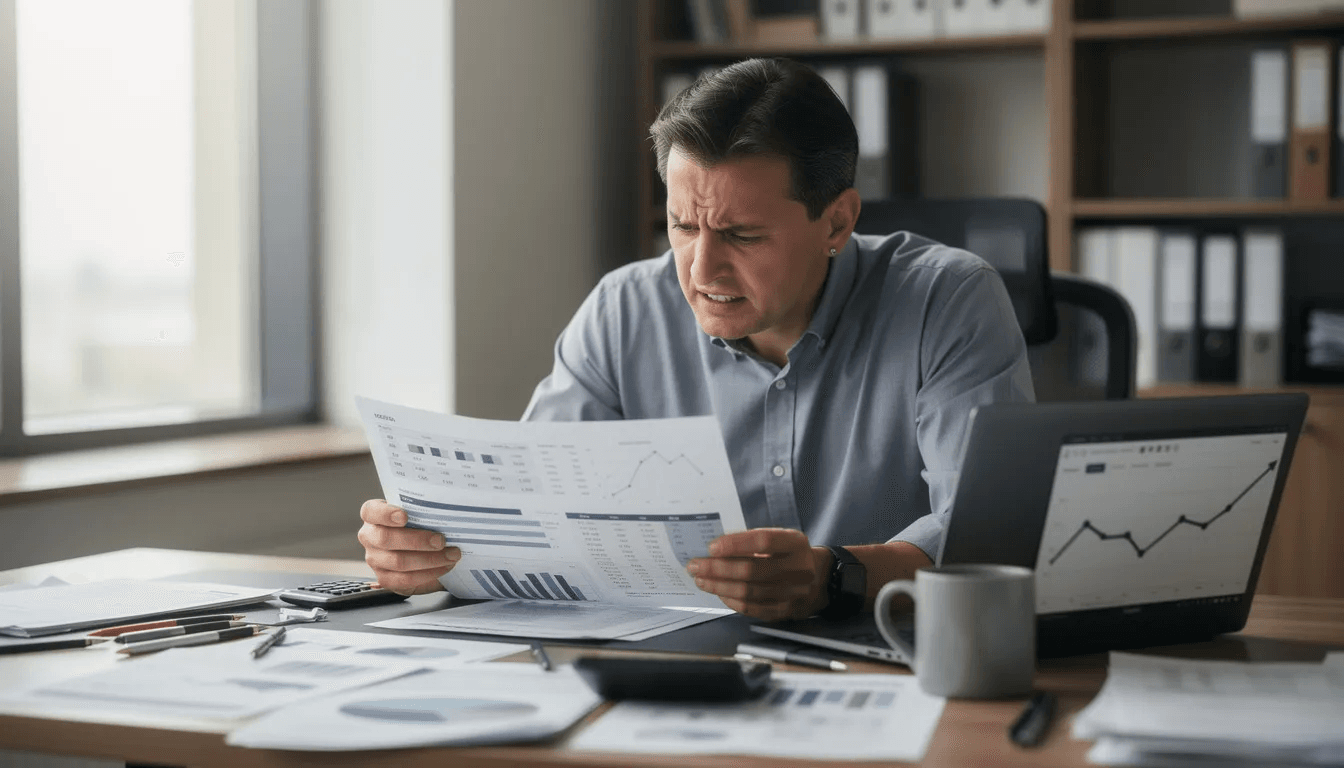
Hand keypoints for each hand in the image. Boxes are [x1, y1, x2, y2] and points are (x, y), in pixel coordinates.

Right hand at [357, 499, 456, 594]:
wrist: (424, 551)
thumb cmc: (420, 525)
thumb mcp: (419, 513)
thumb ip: (424, 510)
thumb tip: (446, 511)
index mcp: (373, 515)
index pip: (370, 511)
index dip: (385, 514)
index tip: (404, 516)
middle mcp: (369, 537)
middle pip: (386, 539)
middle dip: (417, 540)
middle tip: (441, 540)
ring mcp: (375, 559)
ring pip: (398, 561)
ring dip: (430, 559)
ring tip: (451, 555)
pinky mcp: (385, 578)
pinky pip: (405, 579)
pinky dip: (429, 573)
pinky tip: (445, 566)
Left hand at [686, 528, 827, 620]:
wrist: (820, 580)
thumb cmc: (790, 556)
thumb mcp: (782, 540)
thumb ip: (754, 542)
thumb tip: (716, 549)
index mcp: (795, 544)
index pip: (763, 541)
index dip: (736, 544)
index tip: (712, 547)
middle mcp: (797, 569)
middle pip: (751, 569)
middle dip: (718, 568)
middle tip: (696, 565)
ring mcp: (792, 593)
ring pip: (749, 591)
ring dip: (719, 586)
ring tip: (701, 580)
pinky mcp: (784, 611)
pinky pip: (752, 608)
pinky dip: (731, 600)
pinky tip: (718, 593)